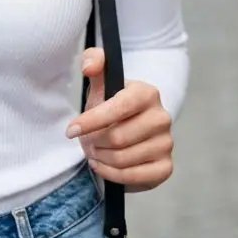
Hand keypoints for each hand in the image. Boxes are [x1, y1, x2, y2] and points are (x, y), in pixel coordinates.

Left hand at [66, 46, 173, 191]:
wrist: (127, 128)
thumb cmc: (110, 104)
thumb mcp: (100, 81)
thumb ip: (93, 61)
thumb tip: (89, 66)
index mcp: (147, 93)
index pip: (116, 109)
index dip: (91, 121)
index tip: (71, 129)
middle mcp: (162, 117)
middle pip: (117, 138)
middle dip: (94, 141)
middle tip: (86, 140)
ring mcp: (167, 144)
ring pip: (123, 159)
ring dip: (100, 157)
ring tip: (94, 150)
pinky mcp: (165, 167)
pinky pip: (133, 177)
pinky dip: (111, 174)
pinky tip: (102, 164)